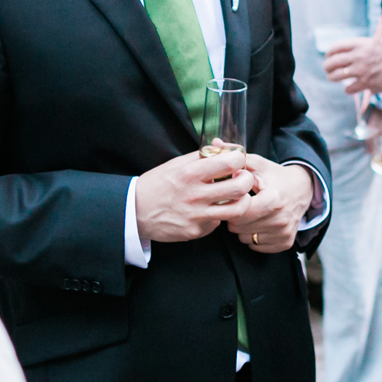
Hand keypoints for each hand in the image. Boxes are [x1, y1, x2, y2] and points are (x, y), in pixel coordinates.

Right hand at [135, 147, 255, 242]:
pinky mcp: (196, 231)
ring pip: (238, 209)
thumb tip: (225, 149)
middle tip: (243, 178)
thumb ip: (201, 157)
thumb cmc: (157, 184)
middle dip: (247, 179)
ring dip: (242, 201)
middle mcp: (195, 195)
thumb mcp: (176, 165)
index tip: (237, 161)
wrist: (134, 212)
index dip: (239, 159)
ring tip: (236, 196)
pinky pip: (218, 223)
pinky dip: (219, 215)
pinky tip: (210, 210)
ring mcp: (197, 216)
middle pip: (241, 187)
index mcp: (190, 173)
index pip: (230, 162)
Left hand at [228, 153, 314, 252]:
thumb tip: (213, 144)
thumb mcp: (257, 163)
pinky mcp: (285, 243)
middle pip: (239, 228)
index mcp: (272, 200)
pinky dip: (253, 236)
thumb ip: (234, 156)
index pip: (237, 212)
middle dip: (233, 217)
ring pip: (245, 239)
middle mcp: (280, 219)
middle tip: (239, 205)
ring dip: (242, 228)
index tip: (231, 197)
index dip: (230, 204)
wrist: (302, 189)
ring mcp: (284, 233)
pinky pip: (256, 246)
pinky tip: (258, 223)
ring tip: (250, 213)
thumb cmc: (274, 176)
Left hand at [323, 36, 381, 95]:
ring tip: (332, 78)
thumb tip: (371, 46)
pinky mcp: (365, 84)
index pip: (339, 46)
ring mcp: (361, 71)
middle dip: (327, 66)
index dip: (331, 51)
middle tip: (327, 69)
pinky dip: (348, 89)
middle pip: (334, 61)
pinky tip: (351, 88)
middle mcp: (359, 56)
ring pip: (336, 76)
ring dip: (332, 78)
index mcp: (363, 44)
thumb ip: (374, 46)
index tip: (329, 55)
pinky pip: (348, 88)